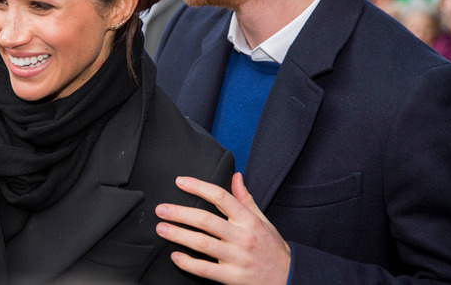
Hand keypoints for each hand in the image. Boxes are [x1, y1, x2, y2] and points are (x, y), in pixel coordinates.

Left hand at [155, 173, 289, 284]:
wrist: (289, 278)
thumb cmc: (272, 248)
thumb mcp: (263, 220)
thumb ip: (245, 199)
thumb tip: (236, 176)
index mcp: (248, 220)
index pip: (221, 197)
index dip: (198, 187)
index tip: (180, 181)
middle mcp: (242, 237)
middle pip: (206, 221)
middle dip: (180, 213)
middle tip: (161, 209)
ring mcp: (237, 258)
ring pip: (203, 244)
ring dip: (179, 235)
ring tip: (161, 228)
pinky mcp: (233, 277)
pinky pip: (206, 270)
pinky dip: (188, 263)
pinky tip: (175, 256)